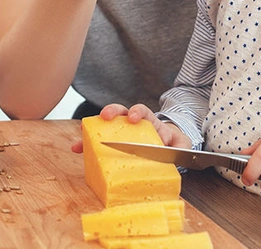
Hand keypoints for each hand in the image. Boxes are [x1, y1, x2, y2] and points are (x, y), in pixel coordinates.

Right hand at [71, 103, 191, 152]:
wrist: (164, 149)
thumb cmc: (170, 145)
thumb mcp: (180, 145)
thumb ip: (182, 145)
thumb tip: (177, 148)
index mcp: (148, 122)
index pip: (142, 111)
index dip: (137, 112)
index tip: (134, 117)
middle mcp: (131, 124)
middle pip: (120, 111)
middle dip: (112, 111)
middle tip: (105, 116)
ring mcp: (120, 132)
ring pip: (104, 124)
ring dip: (92, 127)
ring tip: (82, 131)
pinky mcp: (112, 143)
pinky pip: (98, 141)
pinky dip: (86, 144)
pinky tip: (77, 148)